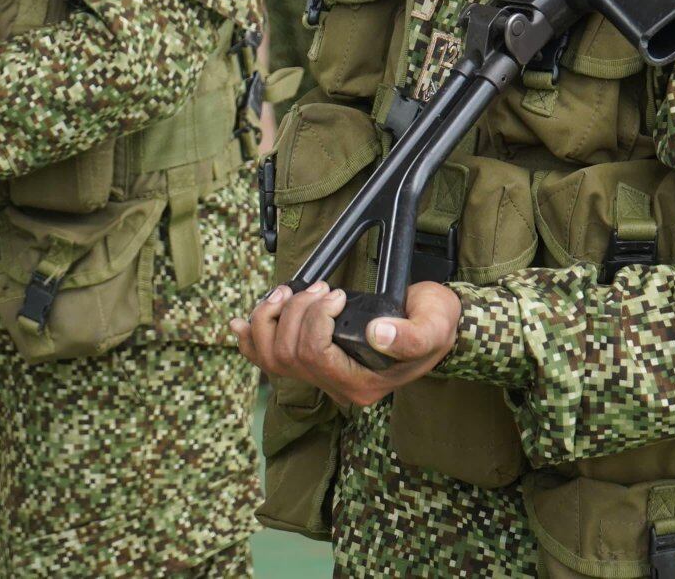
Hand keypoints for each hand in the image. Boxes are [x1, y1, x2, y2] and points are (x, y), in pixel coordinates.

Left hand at [232, 279, 459, 407]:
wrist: (432, 324)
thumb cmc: (433, 323)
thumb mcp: (434, 325)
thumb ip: (411, 335)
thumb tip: (376, 334)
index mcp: (363, 384)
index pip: (315, 356)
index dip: (314, 319)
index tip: (336, 293)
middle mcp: (338, 387)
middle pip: (288, 354)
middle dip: (295, 312)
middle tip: (319, 287)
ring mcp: (322, 377)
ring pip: (272, 357)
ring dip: (268, 319)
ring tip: (285, 293)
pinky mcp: (312, 362)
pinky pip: (268, 359)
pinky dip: (249, 340)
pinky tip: (240, 324)